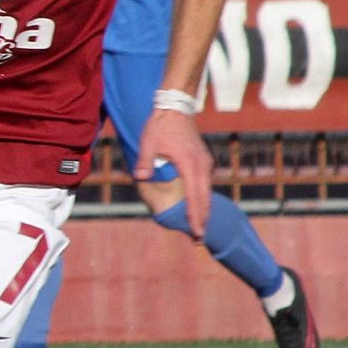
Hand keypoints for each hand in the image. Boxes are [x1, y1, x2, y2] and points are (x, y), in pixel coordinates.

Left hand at [134, 107, 211, 239]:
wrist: (175, 107)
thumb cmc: (160, 125)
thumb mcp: (148, 142)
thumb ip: (145, 161)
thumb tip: (141, 177)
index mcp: (190, 164)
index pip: (194, 196)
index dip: (195, 216)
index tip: (196, 232)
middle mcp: (202, 166)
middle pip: (204, 198)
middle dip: (202, 220)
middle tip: (199, 240)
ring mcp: (205, 163)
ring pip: (206, 192)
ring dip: (203, 210)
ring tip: (199, 228)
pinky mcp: (203, 160)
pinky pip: (204, 184)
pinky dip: (202, 198)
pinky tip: (198, 207)